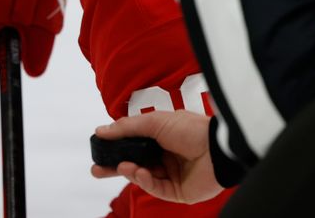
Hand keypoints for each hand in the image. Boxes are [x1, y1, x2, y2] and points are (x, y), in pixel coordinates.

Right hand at [91, 111, 222, 203]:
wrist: (217, 148)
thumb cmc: (189, 129)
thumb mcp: (153, 121)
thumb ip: (126, 127)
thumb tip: (101, 130)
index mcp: (160, 139)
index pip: (133, 145)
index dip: (116, 147)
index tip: (99, 147)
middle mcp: (165, 157)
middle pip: (134, 164)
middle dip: (114, 167)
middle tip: (96, 169)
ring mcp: (172, 176)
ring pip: (143, 177)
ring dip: (130, 171)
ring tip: (122, 166)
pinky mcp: (179, 192)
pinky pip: (157, 189)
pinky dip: (145, 181)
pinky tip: (139, 172)